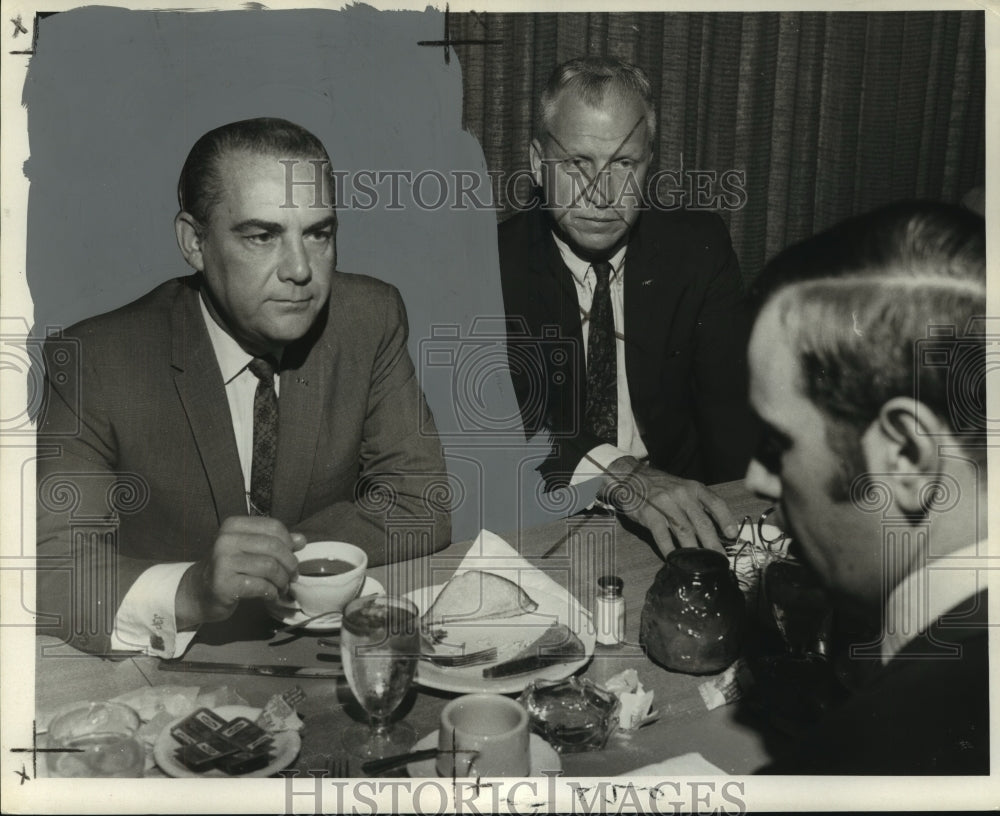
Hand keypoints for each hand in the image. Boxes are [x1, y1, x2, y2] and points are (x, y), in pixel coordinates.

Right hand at [175, 516, 305, 628]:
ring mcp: (223, 561)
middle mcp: (226, 539)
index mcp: (234, 525)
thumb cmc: (228, 569)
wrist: (197, 592)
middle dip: (289, 564)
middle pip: (274, 547)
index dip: (289, 543)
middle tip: (292, 577)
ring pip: (270, 567)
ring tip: (282, 588)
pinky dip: (272, 593)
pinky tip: (270, 596)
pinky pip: (260, 586)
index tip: (291, 557)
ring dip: (282, 581)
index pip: (274, 527)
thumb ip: (275, 543)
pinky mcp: (223, 583)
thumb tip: (302, 540)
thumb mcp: (250, 550)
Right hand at [602, 457, 738, 553]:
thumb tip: (716, 530)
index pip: (715, 503)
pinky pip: (662, 535)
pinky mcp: (648, 514)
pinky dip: (669, 549)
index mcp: (693, 488)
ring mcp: (664, 503)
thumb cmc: (661, 487)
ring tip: (700, 564)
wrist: (631, 477)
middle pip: (702, 522)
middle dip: (713, 544)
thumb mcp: (683, 488)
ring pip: (684, 531)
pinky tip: (674, 559)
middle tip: (720, 559)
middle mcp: (681, 494)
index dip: (726, 520)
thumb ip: (698, 505)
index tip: (732, 535)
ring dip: (693, 550)